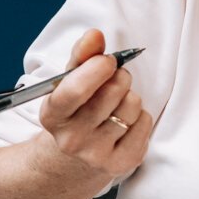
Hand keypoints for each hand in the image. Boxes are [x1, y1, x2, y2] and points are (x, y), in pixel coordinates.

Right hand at [35, 29, 151, 181]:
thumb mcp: (69, 83)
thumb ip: (81, 56)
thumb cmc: (75, 111)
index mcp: (53, 115)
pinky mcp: (121, 163)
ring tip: (117, 103)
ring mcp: (97, 154)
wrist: (73, 159)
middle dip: (119, 76)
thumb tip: (95, 35)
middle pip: (112, 92)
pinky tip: (125, 122)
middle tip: (115, 78)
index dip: (97, 69)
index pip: (75, 90)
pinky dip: (140, 116)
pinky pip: (145, 123)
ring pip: (132, 105)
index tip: (108, 60)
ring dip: (130, 96)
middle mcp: (72, 139)